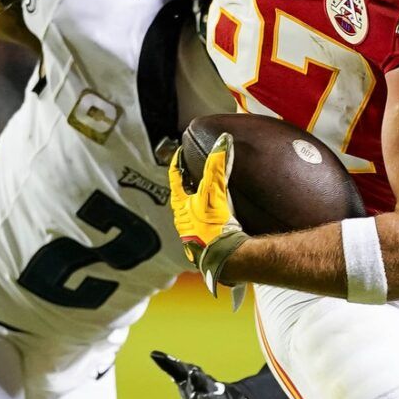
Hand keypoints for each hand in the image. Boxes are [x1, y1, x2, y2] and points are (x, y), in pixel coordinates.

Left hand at [168, 134, 248, 292]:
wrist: (224, 257)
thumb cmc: (213, 226)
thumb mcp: (214, 192)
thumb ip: (217, 165)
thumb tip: (222, 141)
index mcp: (180, 205)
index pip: (174, 177)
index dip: (177, 162)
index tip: (180, 152)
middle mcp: (182, 220)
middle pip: (181, 194)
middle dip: (188, 181)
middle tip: (194, 169)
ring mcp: (192, 232)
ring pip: (191, 209)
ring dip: (197, 198)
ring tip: (207, 190)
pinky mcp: (204, 241)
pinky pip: (202, 222)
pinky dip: (207, 213)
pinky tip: (217, 214)